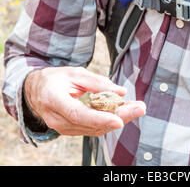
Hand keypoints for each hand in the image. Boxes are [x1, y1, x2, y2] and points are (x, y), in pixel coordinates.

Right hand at [23, 66, 145, 136]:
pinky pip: (92, 128)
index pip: (78, 114)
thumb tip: (120, 91)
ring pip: (95, 128)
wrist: (36, 91)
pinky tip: (124, 112)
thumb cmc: (55, 79)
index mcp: (54, 100)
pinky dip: (109, 120)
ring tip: (137, 108)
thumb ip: (96, 82)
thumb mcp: (74, 73)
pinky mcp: (71, 130)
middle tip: (140, 108)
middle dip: (120, 117)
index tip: (119, 120)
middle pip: (91, 123)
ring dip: (119, 119)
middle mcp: (57, 118)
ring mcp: (63, 127)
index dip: (100, 118)